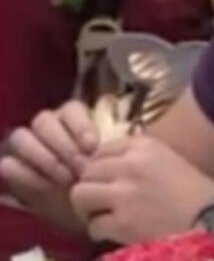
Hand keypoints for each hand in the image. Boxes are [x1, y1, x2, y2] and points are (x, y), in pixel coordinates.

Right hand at [0, 100, 98, 231]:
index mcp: (72, 116)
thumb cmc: (98, 173)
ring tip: (67, 179)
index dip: (80, 126)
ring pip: (21, 137)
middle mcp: (47, 124)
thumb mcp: (107, 158)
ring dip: (45, 158)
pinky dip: (27, 175)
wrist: (82, 200)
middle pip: (43, 121)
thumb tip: (109, 142)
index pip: (71, 108)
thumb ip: (105, 146)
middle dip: (63, 145)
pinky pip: (9, 164)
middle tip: (80, 167)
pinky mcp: (12, 166)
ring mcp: (26, 143)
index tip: (92, 147)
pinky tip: (48, 187)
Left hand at [71, 135, 213, 243]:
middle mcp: (131, 165)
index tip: (104, 179)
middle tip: (98, 200)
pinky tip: (114, 231)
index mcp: (144, 146)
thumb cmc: (195, 191)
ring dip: (87, 207)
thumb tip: (109, 166)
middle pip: (87, 171)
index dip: (99, 166)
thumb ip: (139, 158)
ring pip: (81, 194)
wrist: (213, 219)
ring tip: (100, 215)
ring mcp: (124, 194)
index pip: (102, 149)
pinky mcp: (122, 223)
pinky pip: (94, 225)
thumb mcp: (168, 160)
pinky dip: (100, 231)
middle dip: (90, 187)